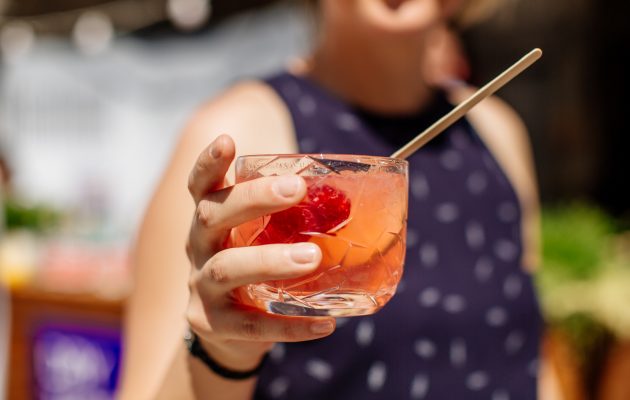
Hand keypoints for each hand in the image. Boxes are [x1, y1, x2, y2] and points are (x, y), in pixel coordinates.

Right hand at [185, 135, 335, 371]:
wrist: (229, 335)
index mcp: (211, 220)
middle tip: (297, 190)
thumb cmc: (257, 272)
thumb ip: (290, 220)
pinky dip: (290, 326)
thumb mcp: (261, 240)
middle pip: (211, 216)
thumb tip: (358, 197)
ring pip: (227, 269)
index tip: (228, 140)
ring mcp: (201, 288)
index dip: (209, 163)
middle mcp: (198, 248)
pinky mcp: (213, 325)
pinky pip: (252, 326)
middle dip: (252, 199)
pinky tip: (325, 325)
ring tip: (312, 258)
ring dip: (269, 260)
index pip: (201, 186)